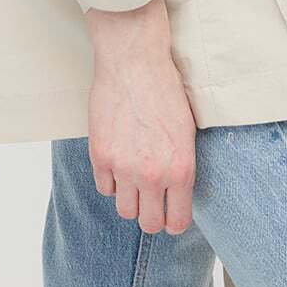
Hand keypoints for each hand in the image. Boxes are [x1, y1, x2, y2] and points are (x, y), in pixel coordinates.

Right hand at [84, 0, 196, 234]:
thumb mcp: (186, 131)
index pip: (177, 222)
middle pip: (148, 224)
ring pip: (124, 209)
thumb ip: (180, 166)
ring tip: (134, 178)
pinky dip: (110, 179)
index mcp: (180, 169)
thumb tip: (176, 192)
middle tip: (151, 201)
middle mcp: (152, 175)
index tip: (170, 214)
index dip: (174, 222)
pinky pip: (104, 187)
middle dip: (151, 216)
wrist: (135, 62)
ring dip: (130, 198)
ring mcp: (123, 168)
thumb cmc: (165, 89)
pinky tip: (118, 161)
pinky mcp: (100, 156)